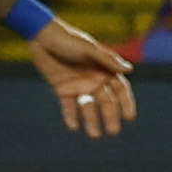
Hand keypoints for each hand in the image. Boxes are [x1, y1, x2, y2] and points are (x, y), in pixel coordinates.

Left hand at [28, 13, 138, 134]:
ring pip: (88, 107)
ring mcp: (78, 86)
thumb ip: (107, 60)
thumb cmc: (68, 39)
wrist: (41, 37)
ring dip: (92, 121)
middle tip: (113, 131)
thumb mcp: (88, 48)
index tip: (130, 117)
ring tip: (94, 135)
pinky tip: (73, 126)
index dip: (126, 103)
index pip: (120, 89)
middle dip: (110, 116)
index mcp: (104, 69)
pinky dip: (71, 116)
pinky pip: (69, 106)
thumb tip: (129, 70)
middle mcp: (94, 79)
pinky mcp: (62, 90)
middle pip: (106, 102)